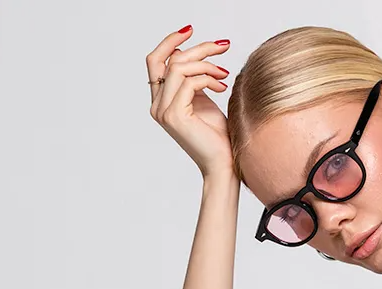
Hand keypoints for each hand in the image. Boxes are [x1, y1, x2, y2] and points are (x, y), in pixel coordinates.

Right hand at [147, 26, 233, 177]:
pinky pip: (189, 83)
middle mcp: (157, 105)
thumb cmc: (218, 137)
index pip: (157, 61)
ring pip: (179, 68)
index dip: (171, 42)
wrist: (224, 165)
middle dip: (196, 48)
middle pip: (167, 59)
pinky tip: (222, 87)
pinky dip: (208, 79)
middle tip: (222, 45)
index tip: (191, 31)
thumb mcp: (204, 100)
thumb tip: (194, 55)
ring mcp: (163, 111)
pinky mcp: (174, 116)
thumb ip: (194, 80)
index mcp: (161, 100)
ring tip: (225, 74)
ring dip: (206, 65)